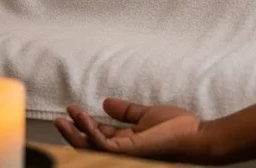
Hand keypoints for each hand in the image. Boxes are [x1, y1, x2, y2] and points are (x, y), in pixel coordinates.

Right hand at [55, 98, 204, 160]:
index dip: (86, 124)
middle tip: (60, 118)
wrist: (196, 136)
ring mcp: (124, 153)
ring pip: (92, 147)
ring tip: (64, 118)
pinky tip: (83, 118)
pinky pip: (103, 144)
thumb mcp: (147, 115)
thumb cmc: (178, 128)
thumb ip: (127, 111)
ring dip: (76, 132)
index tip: (74, 111)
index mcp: (127, 142)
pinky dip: (90, 132)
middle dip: (73, 132)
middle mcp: (122, 150)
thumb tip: (106, 102)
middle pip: (91, 145)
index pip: (101, 135)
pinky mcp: (127, 152)